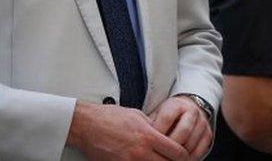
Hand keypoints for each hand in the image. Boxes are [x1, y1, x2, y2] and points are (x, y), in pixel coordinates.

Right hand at [67, 101, 187, 160]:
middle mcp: (141, 151)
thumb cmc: (110, 117)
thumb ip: (154, 127)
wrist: (86, 125)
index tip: (184, 155)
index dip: (184, 156)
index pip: (177, 152)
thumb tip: (166, 134)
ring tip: (160, 160)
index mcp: (148, 136)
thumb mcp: (138, 115)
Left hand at [150, 96, 212, 159]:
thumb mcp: (157, 115)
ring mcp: (202, 123)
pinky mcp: (208, 135)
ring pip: (191, 143)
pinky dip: (189, 159)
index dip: (158, 133)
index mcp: (176, 104)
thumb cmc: (167, 116)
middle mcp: (192, 111)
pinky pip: (200, 151)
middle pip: (183, 132)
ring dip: (179, 156)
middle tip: (160, 155)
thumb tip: (141, 140)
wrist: (187, 110)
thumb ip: (150, 125)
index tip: (149, 144)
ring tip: (167, 159)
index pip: (167, 118)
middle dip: (170, 147)